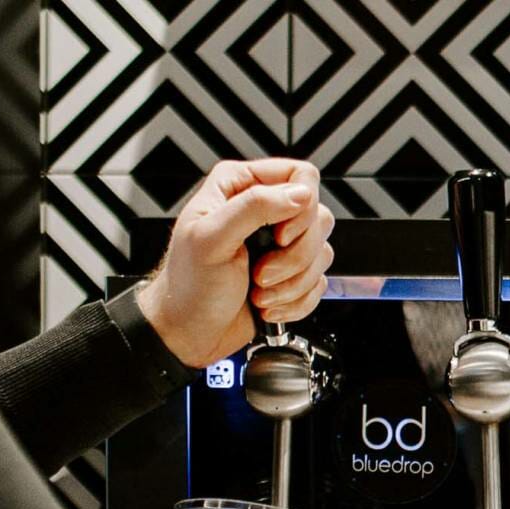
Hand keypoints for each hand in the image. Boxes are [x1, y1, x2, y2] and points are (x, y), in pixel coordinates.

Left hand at [134, 158, 335, 367]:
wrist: (189, 331)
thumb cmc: (188, 285)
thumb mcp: (211, 238)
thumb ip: (254, 207)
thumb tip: (300, 194)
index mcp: (239, 187)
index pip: (300, 177)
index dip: (300, 208)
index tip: (280, 236)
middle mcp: (264, 211)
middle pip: (318, 217)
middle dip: (295, 255)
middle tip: (262, 272)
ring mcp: (280, 244)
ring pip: (322, 253)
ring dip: (292, 282)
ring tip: (259, 291)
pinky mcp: (291, 274)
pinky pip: (319, 283)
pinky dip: (295, 301)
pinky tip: (266, 304)